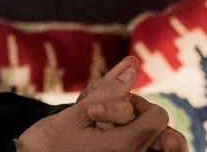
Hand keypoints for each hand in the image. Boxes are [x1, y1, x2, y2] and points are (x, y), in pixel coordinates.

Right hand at [17, 58, 171, 151]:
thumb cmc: (49, 143)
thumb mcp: (77, 112)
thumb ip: (109, 90)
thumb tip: (135, 64)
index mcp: (124, 147)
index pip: (157, 118)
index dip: (138, 105)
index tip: (109, 107)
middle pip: (153, 129)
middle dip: (132, 117)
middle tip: (100, 120)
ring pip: (145, 139)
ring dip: (126, 128)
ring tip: (97, 129)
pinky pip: (136, 146)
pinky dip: (122, 135)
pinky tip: (99, 135)